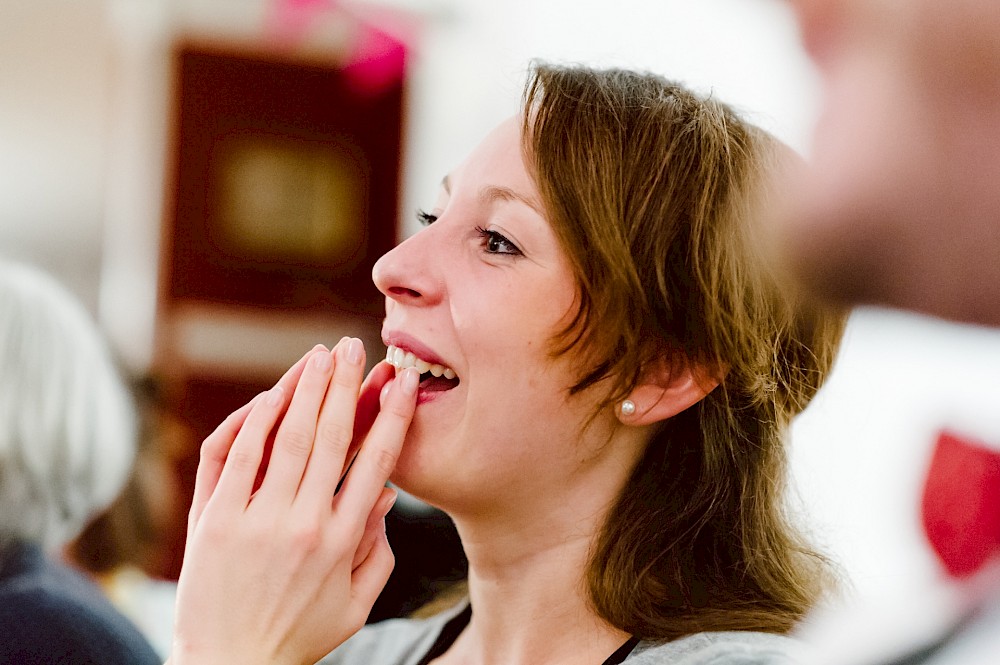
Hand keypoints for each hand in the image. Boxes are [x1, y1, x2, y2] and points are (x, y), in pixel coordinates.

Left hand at [170, 339, 419, 664]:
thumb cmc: (297, 636)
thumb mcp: (355, 606)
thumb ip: (377, 553)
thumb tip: (384, 496)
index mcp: (343, 542)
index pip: (376, 463)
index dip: (391, 416)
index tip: (402, 381)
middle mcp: (303, 524)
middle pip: (330, 437)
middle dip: (346, 385)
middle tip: (355, 347)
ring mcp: (255, 520)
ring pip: (285, 437)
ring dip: (304, 389)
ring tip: (319, 355)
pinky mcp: (215, 521)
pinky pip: (236, 456)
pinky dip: (254, 421)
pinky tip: (272, 394)